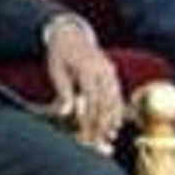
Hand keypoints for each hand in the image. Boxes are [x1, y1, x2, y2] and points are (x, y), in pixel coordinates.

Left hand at [44, 16, 123, 150]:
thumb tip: (65, 113)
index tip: (86, 135)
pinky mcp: (112, 73)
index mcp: (88, 68)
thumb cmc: (60, 54)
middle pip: (105, 101)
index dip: (90, 119)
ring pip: (115, 98)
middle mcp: (103, 69)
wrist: (70, 33)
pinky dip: (117, 109)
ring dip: (113, 119)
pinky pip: (117, 93)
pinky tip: (116, 122)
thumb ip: (63, 91)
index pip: (92, 99)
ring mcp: (110, 70)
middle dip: (103, 123)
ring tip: (110, 135)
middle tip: (99, 141)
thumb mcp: (56, 70)